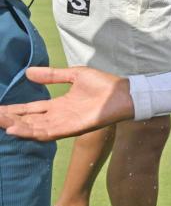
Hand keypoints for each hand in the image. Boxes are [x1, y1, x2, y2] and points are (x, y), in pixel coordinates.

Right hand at [0, 67, 133, 141]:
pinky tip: (14, 129)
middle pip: (27, 121)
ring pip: (33, 128)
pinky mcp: (70, 129)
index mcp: (58, 105)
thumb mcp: (74, 75)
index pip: (30, 109)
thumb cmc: (103, 84)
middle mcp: (58, 117)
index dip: (13, 110)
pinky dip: (29, 132)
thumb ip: (52, 75)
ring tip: (0, 122)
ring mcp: (63, 124)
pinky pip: (46, 133)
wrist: (123, 93)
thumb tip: (28, 72)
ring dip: (15, 126)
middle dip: (9, 119)